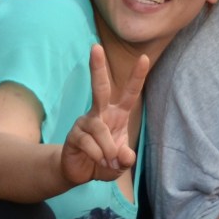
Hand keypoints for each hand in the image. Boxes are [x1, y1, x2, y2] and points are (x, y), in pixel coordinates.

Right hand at [60, 44, 148, 186]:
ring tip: (109, 161)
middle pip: (99, 88)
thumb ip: (126, 159)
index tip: (144, 58)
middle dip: (98, 68)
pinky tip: (97, 162)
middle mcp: (100, 113)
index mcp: (117, 114)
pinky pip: (89, 143)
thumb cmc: (104, 161)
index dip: (137, 77)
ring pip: (100, 129)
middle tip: (95, 47)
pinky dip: (97, 156)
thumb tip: (124, 155)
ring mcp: (85, 122)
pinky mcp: (74, 134)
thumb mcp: (121, 164)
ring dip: (108, 150)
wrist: (79, 172)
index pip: (129, 93)